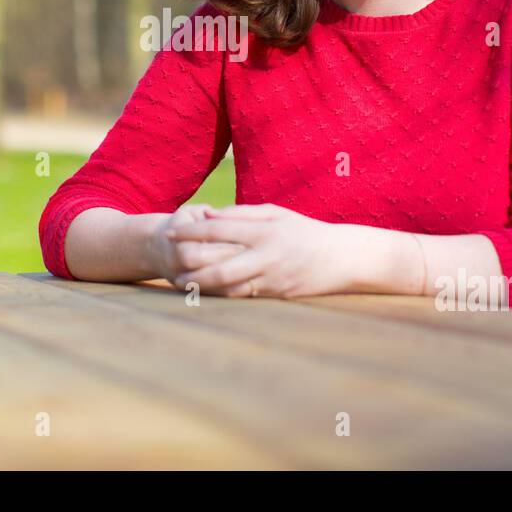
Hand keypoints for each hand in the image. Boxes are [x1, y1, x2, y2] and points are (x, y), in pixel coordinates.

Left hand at [163, 203, 346, 298]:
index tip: (170, 231)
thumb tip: (209, 215)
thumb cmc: (304, 231)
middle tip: (171, 266)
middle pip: (219, 265)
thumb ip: (241, 213)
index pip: (219, 230)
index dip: (191, 231)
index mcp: (263, 231)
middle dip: (191, 267)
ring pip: (229, 286)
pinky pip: (243, 297)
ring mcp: (271, 278)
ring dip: (202, 286)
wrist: (341, 258)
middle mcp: (265, 255)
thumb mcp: (275, 213)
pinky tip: (207, 293)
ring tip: (182, 283)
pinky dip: (222, 296)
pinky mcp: (276, 295)